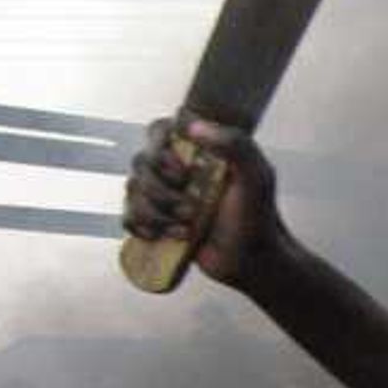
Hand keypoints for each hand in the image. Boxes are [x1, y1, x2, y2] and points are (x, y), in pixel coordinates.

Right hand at [123, 115, 284, 284]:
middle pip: (140, 162)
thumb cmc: (258, 217)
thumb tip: (193, 127)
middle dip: (161, 191)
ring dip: (156, 213)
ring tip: (186, 228)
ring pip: (132, 190)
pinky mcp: (157, 221)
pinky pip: (129, 216)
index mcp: (198, 150)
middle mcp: (177, 168)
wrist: (251, 260)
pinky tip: (165, 236)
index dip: (160, 149)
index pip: (159, 131)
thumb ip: (236, 144)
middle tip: (191, 209)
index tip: (183, 172)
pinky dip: (141, 227)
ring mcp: (165, 195)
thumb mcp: (257, 177)